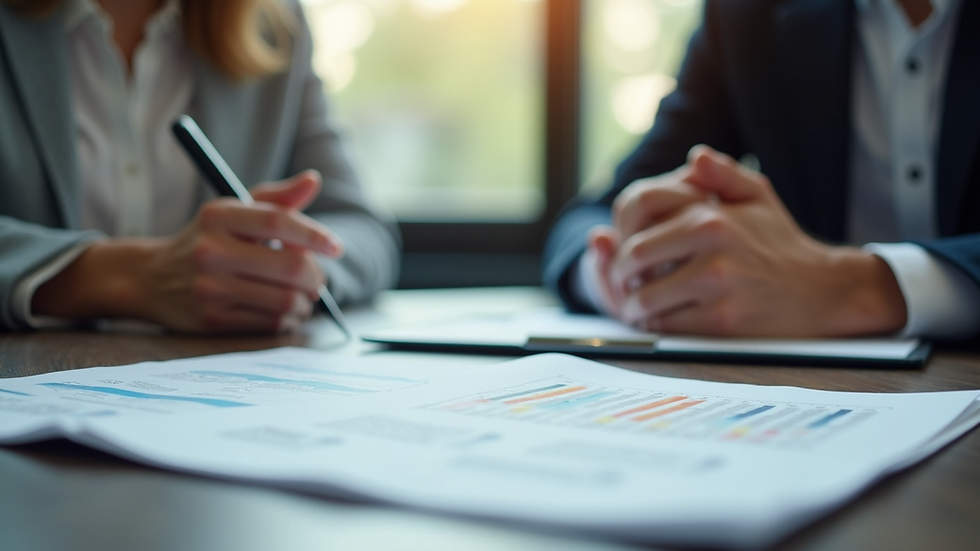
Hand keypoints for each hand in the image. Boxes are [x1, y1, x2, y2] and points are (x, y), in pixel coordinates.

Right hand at [33, 171, 343, 333]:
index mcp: (218, 215)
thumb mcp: (234, 212)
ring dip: (305, 301)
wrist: (151, 279)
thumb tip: (312, 180)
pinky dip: (288, 319)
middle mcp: (211, 250)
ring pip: (285, 300)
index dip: (315, 235)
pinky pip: (270, 323)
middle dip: (315, 276)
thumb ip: (276, 199)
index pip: (278, 221)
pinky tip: (285, 311)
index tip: (335, 247)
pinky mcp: (212, 320)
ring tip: (303, 296)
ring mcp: (209, 288)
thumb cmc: (207, 240)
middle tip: (316, 279)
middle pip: (290, 266)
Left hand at [596, 146, 907, 336]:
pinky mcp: (722, 323)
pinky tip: (660, 320)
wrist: (823, 292)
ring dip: (632, 305)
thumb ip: (724, 174)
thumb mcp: (758, 197)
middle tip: (621, 282)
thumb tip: (695, 158)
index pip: (638, 216)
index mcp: (711, 216)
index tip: (622, 249)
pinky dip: (656, 325)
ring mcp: (717, 287)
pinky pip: (668, 326)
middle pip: (632, 260)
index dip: (622, 233)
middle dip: (618, 274)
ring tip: (636, 304)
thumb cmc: (781, 243)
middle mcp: (712, 248)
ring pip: (645, 299)